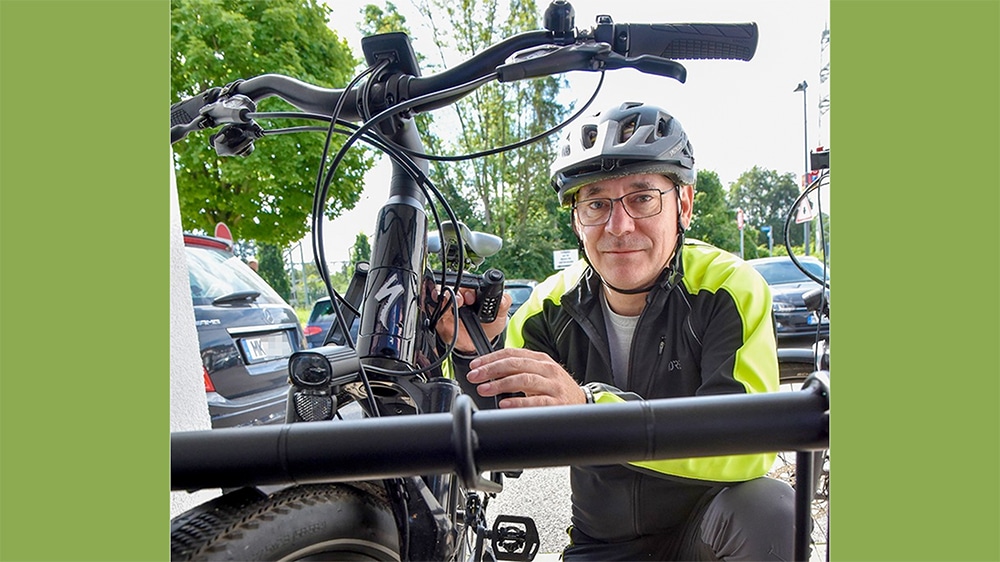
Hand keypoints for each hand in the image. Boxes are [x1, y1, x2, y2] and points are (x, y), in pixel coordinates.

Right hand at [435, 287, 511, 352]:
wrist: (478, 345)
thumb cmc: (488, 325)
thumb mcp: (500, 315)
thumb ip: (503, 304)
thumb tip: (504, 299)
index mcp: (473, 291)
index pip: (467, 281)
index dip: (469, 286)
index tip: (473, 296)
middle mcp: (459, 295)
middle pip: (451, 285)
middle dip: (455, 291)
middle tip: (462, 300)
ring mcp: (448, 306)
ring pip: (439, 295)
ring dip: (444, 297)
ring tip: (454, 304)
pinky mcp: (440, 318)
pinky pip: (433, 310)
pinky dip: (434, 309)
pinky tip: (442, 313)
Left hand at [466, 348, 586, 407]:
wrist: (582, 402)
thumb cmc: (556, 388)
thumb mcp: (539, 373)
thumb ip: (519, 369)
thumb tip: (490, 372)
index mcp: (540, 359)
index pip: (512, 353)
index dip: (491, 358)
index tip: (475, 366)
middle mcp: (547, 369)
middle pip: (515, 364)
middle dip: (491, 370)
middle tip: (475, 377)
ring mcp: (553, 385)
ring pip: (524, 380)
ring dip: (500, 384)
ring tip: (484, 389)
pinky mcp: (557, 403)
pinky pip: (536, 401)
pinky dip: (518, 402)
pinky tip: (505, 404)